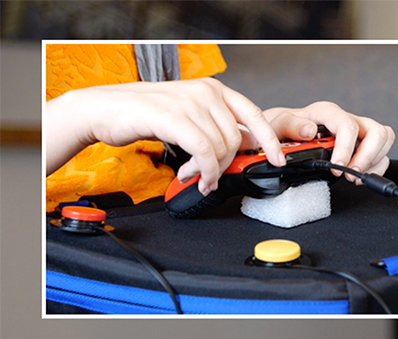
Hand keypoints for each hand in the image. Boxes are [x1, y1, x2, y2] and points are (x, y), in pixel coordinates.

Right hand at [46, 78, 284, 193]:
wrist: (107, 110)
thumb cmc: (148, 115)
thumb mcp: (191, 117)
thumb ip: (217, 127)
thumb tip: (243, 148)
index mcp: (214, 90)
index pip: (254, 115)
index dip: (270, 140)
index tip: (278, 160)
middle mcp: (205, 92)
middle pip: (236, 140)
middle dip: (225, 166)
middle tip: (209, 177)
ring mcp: (190, 102)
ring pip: (220, 149)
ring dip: (209, 171)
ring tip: (194, 175)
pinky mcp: (174, 117)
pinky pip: (203, 152)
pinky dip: (203, 171)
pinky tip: (193, 177)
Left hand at [262, 102, 394, 184]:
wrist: (283, 134)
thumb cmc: (282, 129)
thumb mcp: (278, 125)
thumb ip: (291, 126)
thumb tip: (309, 130)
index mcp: (327, 112)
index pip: (347, 125)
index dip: (346, 148)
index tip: (338, 167)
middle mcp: (347, 120)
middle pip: (376, 131)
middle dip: (367, 157)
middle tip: (351, 174)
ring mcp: (358, 133)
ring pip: (384, 141)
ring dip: (374, 163)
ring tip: (354, 178)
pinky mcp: (363, 146)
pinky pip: (382, 155)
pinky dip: (375, 169)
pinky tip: (357, 178)